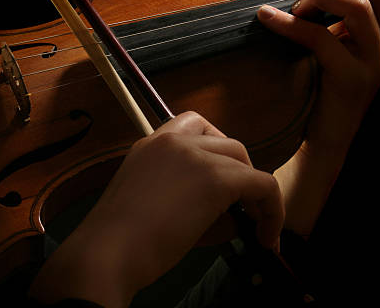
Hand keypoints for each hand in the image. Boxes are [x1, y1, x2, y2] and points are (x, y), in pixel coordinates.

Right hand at [29, 111, 283, 306]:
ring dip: (253, 190)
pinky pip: (263, 184)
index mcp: (152, 144)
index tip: (221, 182)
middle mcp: (174, 140)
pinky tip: (267, 235)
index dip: (216, 152)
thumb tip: (225, 212)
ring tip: (254, 223)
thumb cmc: (120, 239)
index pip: (195, 126)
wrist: (108, 253)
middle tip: (239, 205)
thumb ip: (182, 192)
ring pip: (244, 160)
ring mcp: (196, 155)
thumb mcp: (149, 202)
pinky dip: (272, 208)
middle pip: (227, 142)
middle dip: (239, 171)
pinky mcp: (217, 177)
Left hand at [257, 0, 379, 233]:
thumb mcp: (342, 44)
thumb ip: (346, 13)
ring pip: (359, 6)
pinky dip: (289, 23)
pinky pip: (321, 37)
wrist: (325, 141)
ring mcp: (374, 62)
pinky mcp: (350, 79)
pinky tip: (267, 19)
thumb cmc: (326, 88)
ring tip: (297, 10)